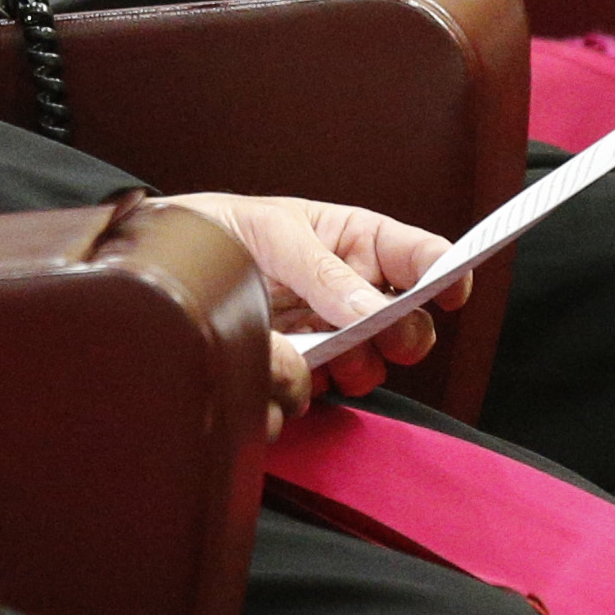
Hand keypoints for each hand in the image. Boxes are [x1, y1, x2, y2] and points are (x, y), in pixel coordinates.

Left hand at [158, 192, 467, 417]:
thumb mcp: (272, 234)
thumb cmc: (219, 229)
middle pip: (410, 321)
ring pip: (377, 362)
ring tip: (329, 349)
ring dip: (362, 363)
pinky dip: (324, 382)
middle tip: (384, 335)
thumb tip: (369, 309)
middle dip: (405, 332)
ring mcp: (331, 329)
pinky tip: (301, 362)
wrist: (161, 266)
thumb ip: (323, 271)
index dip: (446, 271)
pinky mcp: (305, 364)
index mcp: (355, 239)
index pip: (418, 254)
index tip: (453, 291)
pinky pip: (334, 385)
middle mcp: (352, 287)